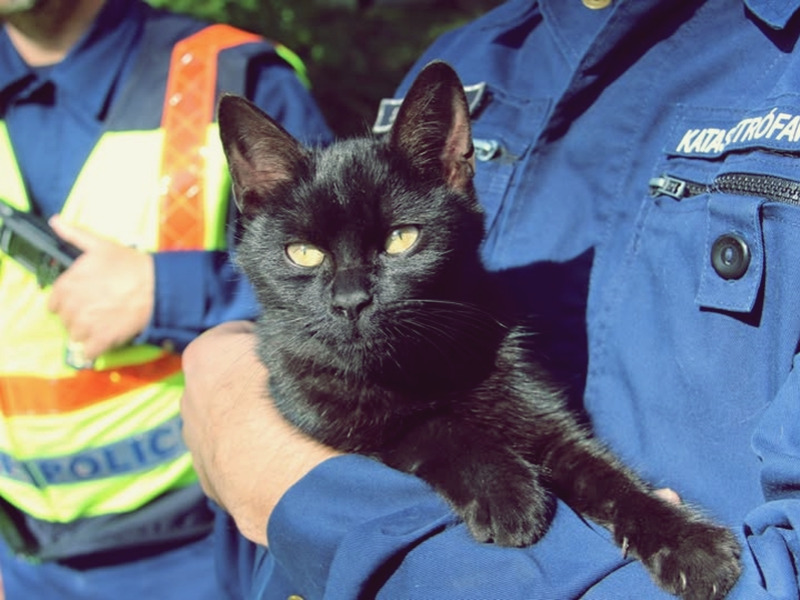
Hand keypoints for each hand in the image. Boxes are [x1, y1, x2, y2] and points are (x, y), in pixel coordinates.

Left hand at [47, 216, 153, 359]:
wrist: (158, 287)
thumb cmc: (131, 266)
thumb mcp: (101, 245)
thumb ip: (74, 234)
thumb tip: (55, 222)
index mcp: (68, 284)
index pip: (53, 303)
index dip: (67, 302)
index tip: (81, 301)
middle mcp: (73, 307)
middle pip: (66, 321)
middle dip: (79, 317)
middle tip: (97, 310)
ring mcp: (87, 325)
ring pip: (76, 336)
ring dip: (87, 333)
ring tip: (104, 323)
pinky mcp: (102, 340)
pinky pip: (89, 352)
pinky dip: (95, 349)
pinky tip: (105, 339)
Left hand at [180, 321, 339, 544]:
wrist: (280, 469)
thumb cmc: (285, 399)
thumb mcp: (291, 343)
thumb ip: (282, 339)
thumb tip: (293, 341)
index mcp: (204, 354)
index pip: (236, 334)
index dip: (264, 342)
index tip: (285, 355)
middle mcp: (189, 395)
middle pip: (222, 381)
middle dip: (248, 384)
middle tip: (286, 392)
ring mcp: (195, 441)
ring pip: (223, 423)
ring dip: (247, 424)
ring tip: (285, 429)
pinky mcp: (208, 479)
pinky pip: (230, 459)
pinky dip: (248, 457)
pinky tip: (276, 459)